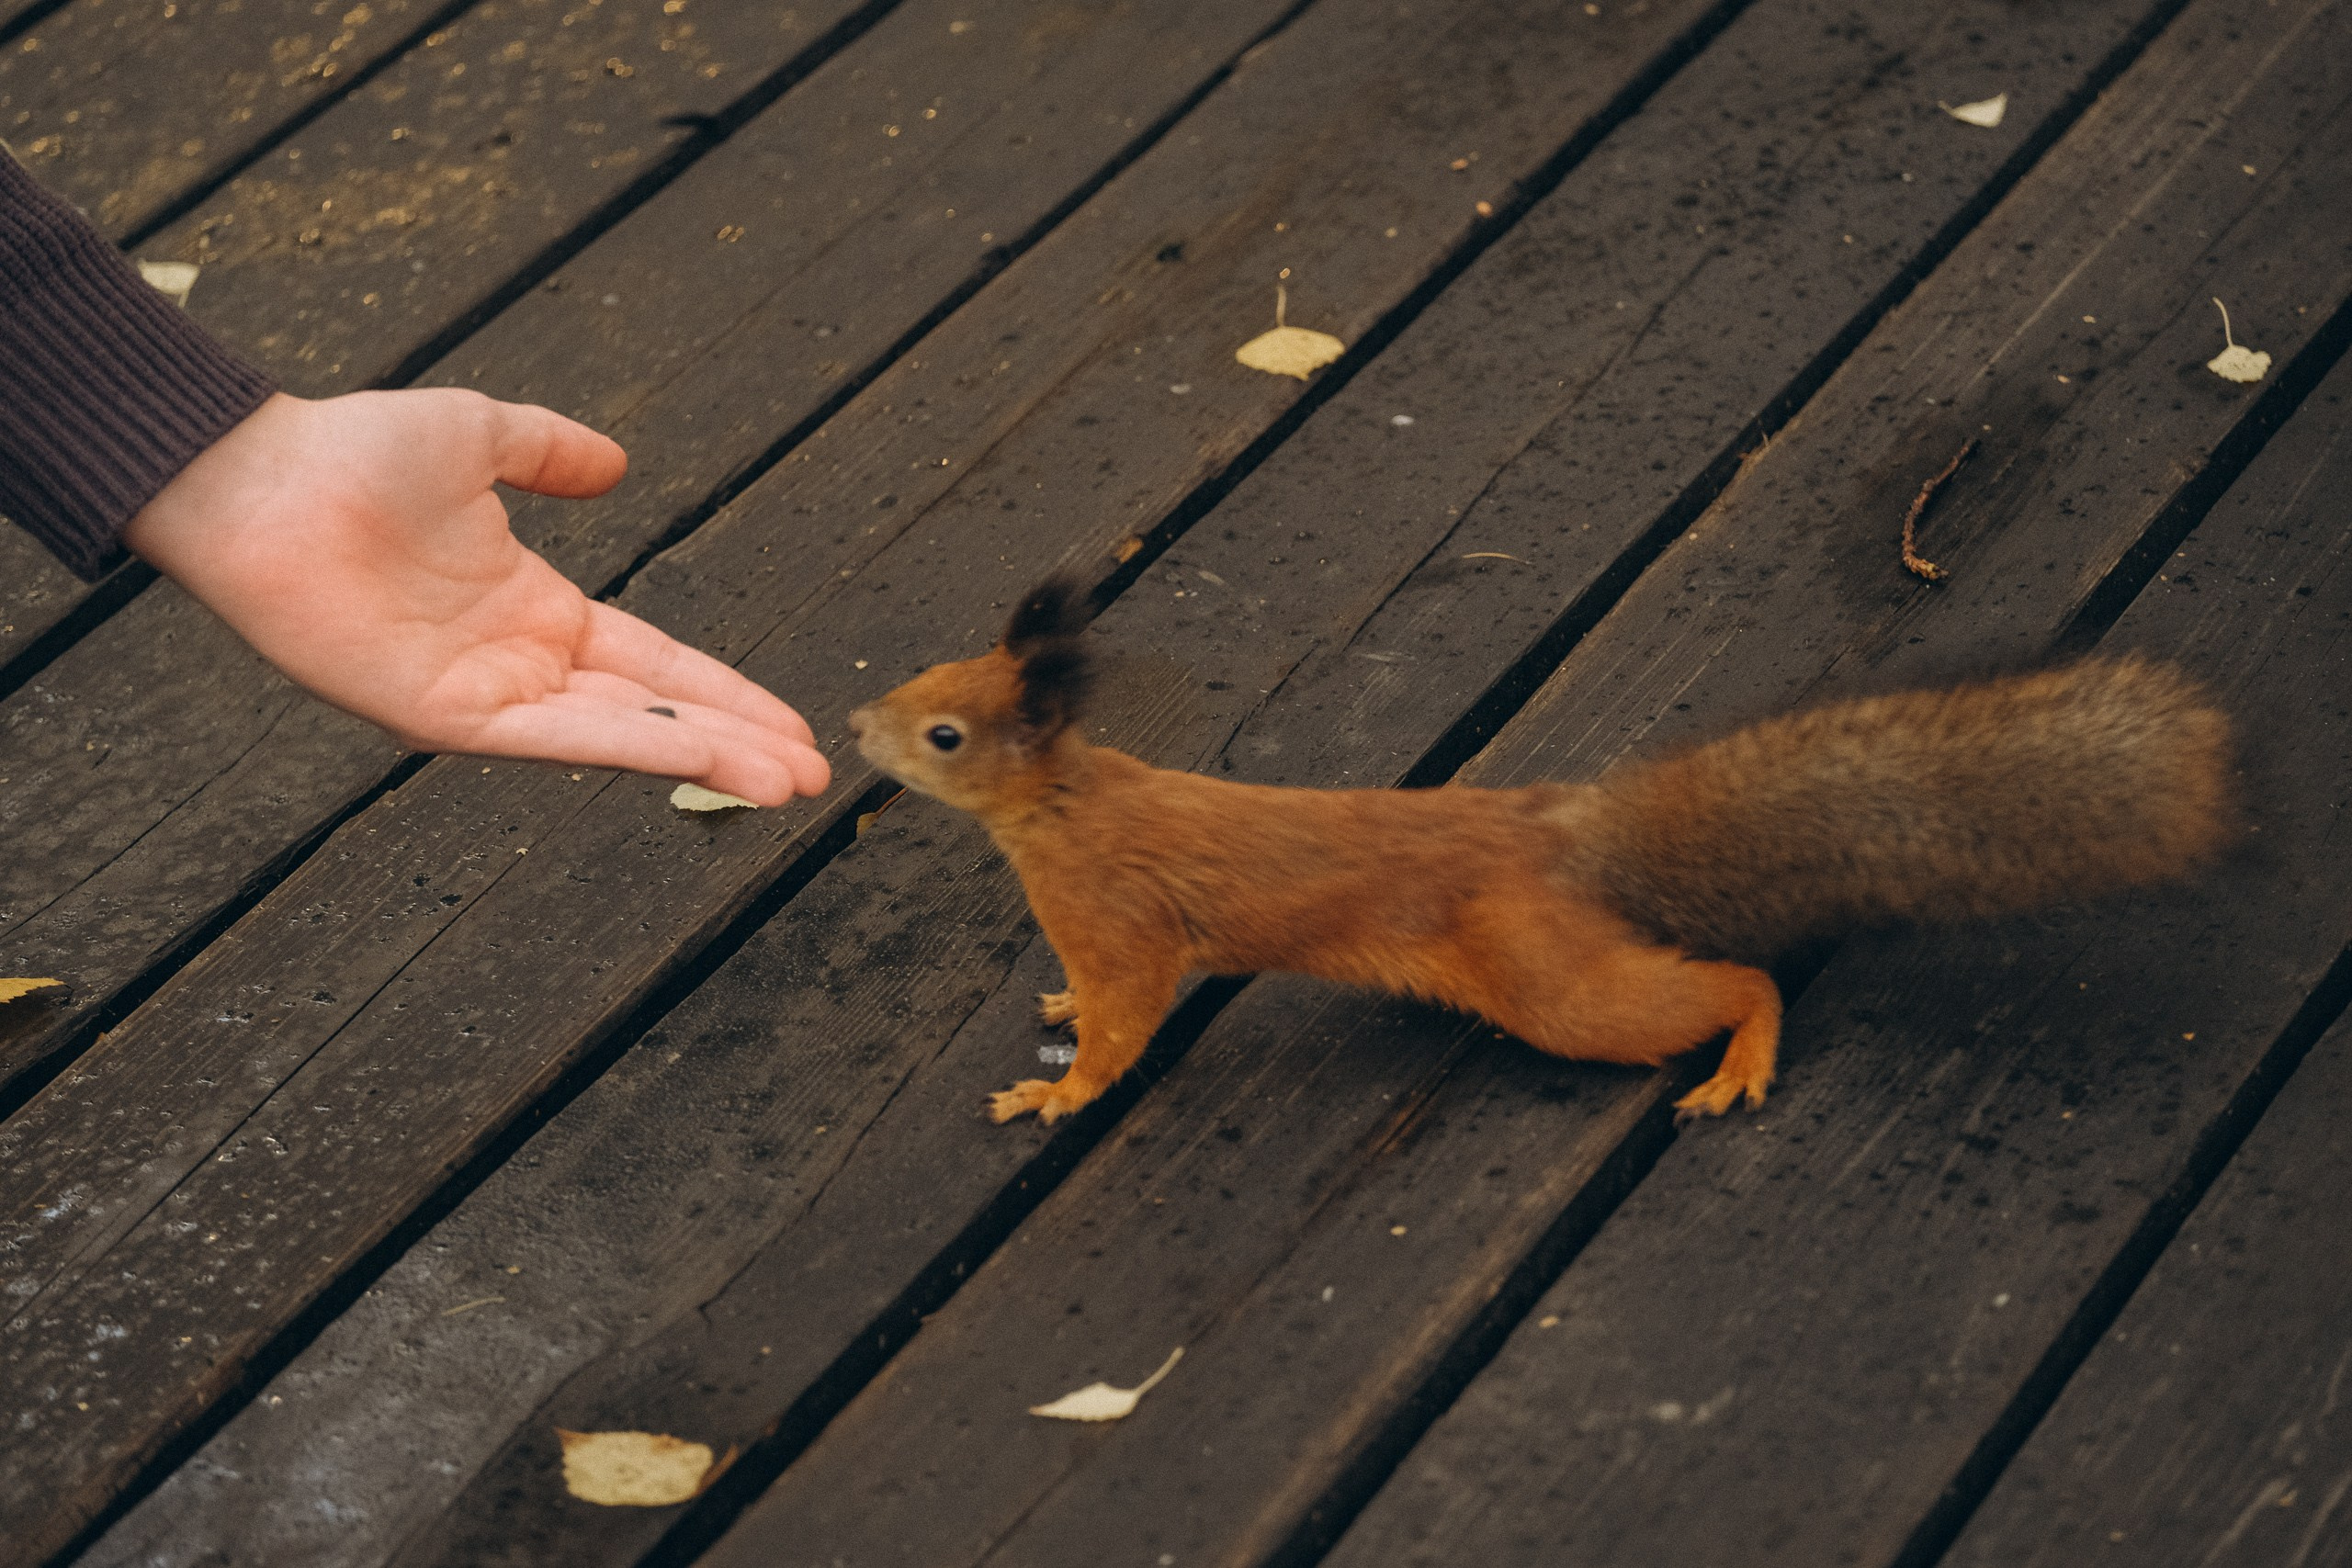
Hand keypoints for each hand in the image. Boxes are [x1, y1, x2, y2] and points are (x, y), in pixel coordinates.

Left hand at [123, 390, 829, 804]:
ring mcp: (486, 697)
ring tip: (786, 783)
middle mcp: (521, 665)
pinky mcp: (445, 717)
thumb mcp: (482, 433)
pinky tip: (697, 756)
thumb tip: (618, 465)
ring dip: (706, 758)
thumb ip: (551, 453)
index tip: (794, 725)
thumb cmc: (349, 451)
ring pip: (619, 734)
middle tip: (817, 776)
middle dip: (740, 744)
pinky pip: (556, 738)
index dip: (727, 692)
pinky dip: (631, 746)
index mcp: (535, 611)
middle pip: (656, 712)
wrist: (258, 477)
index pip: (657, 663)